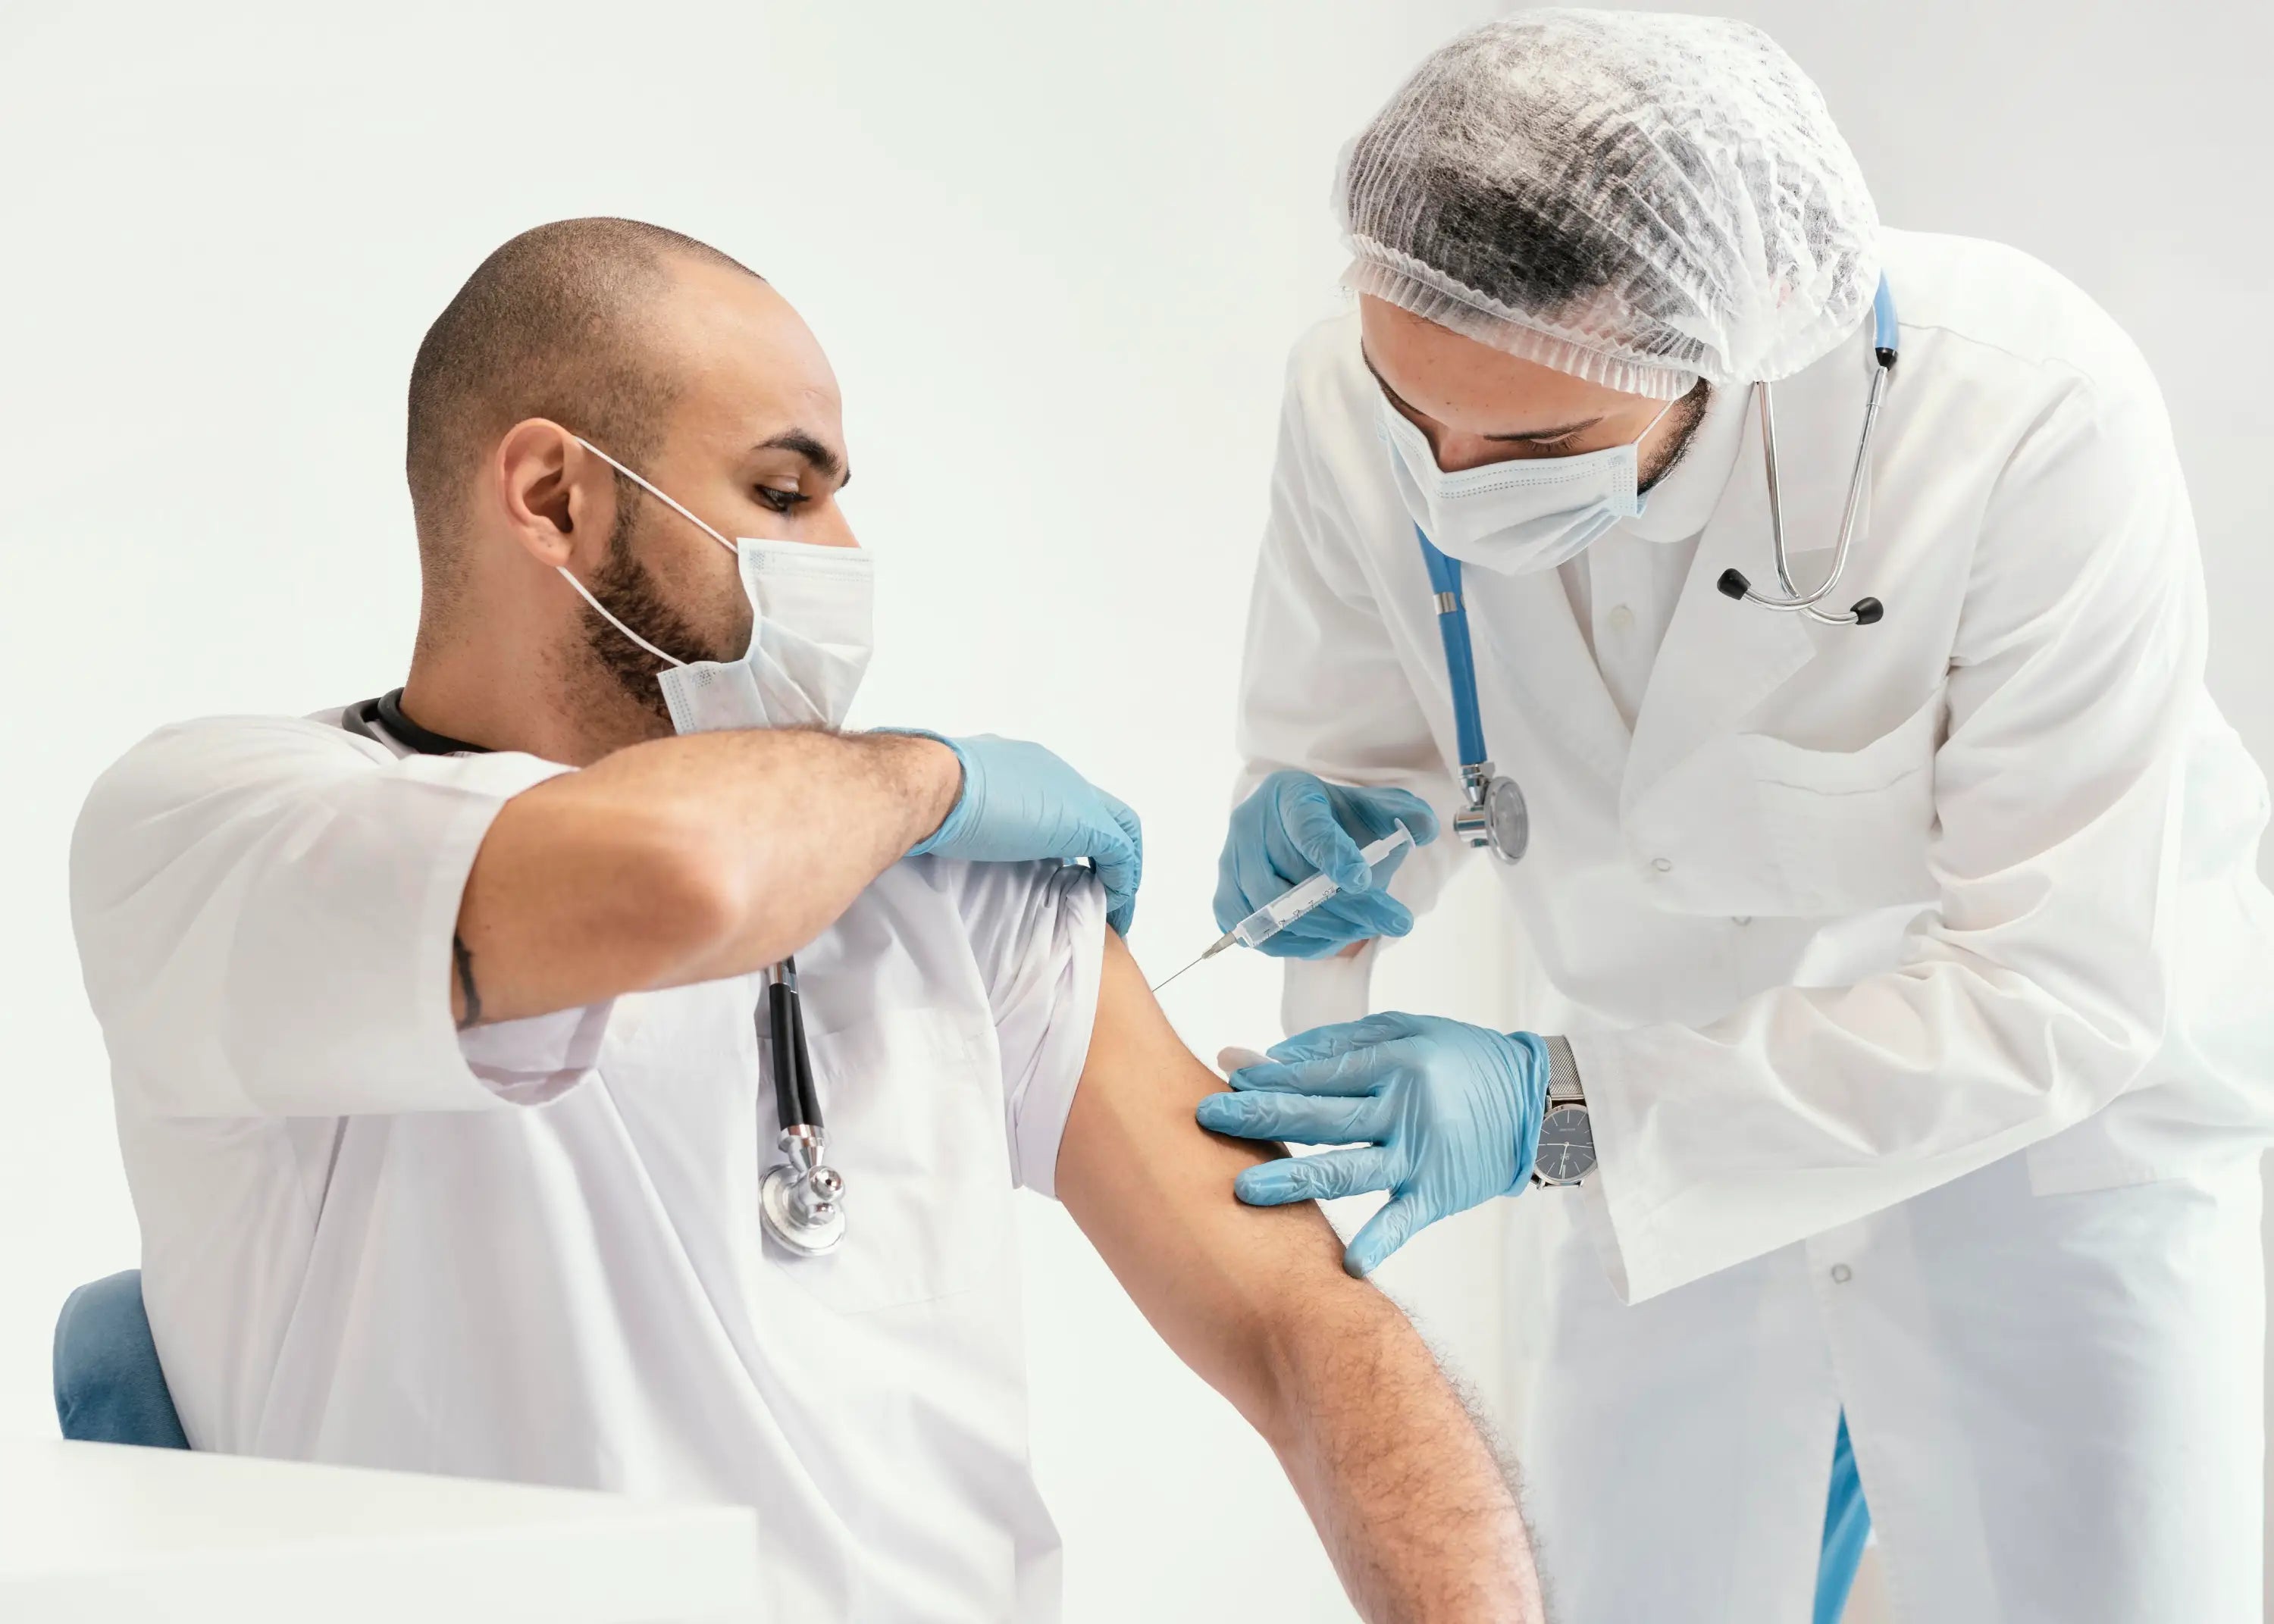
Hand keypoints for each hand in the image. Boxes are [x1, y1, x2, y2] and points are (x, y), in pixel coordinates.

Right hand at [905, 733, 1143, 932]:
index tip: (1065, 868)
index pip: (1063, 800)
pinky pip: (1120, 854)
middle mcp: (1052, 773)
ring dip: (1120, 868)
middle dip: (1107, 850)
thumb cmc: (926, 793)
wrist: (930, 784)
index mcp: (1021, 768)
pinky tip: (1110, 908)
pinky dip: (1122, 882)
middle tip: (1100, 888)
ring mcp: (1071, 793)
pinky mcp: (1082, 821)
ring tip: (1111, 906)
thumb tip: (957, 837)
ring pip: (1119, 829)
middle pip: (1101, 810)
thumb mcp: (952, 804)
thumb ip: (969, 817)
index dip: (1070, 833)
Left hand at [1194, 1013, 1547, 1275]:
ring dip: (1294, 1181)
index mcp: (1397, 1062)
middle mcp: (1405, 1109)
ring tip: (1244, 1191)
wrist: (1539, 1106)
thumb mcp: (1410, 1031)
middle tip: (1208, 1119)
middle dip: (1260, 1117)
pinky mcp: (1441, 1194)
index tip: (1228, 1078)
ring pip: (1347, 1170)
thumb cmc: (1464, 1060)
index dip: (1270, 1075)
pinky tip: (1344, 1264)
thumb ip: (1342, 1043)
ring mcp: (1422, 1157)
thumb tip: (1274, 1055)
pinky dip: (1378, 1244)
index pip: (1320, 1071)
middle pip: (1321, 1116)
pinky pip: (1402, 1222)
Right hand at [1214, 772, 1438, 957]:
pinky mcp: (1224, 897)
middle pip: (1290, 877)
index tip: (1363, 881)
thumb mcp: (1375, 809)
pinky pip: (1254, 933)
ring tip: (1365, 931)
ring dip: (1323, 930)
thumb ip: (1404, 815)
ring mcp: (1231, 862)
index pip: (1307, 827)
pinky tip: (1328, 941)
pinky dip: (1292, 945)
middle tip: (1394, 922)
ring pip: (1270, 909)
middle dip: (1347, 907)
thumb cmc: (1338, 822)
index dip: (1334, 856)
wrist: (1299, 833)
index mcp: (1289, 794)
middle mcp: (1250, 823)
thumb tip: (1423, 829)